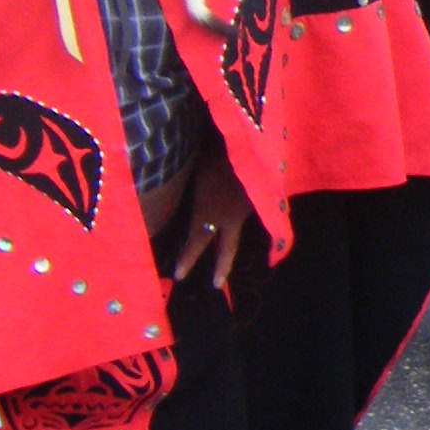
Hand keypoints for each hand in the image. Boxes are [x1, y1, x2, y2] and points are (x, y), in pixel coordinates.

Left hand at [169, 153, 253, 291]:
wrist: (250, 144)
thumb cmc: (214, 153)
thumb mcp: (195, 170)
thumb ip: (189, 184)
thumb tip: (170, 185)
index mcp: (208, 211)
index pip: (196, 242)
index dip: (187, 259)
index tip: (179, 275)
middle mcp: (229, 216)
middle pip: (227, 248)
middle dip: (222, 267)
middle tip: (216, 285)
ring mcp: (248, 208)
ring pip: (236, 228)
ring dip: (229, 237)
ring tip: (224, 252)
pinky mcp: (260, 198)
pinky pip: (248, 209)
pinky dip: (240, 209)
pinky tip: (238, 205)